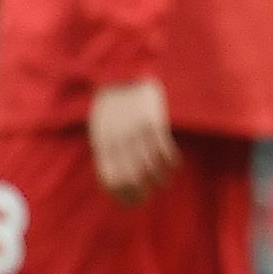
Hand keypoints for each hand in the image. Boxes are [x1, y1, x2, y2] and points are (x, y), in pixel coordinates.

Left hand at [88, 79, 179, 205]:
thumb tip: (115, 177)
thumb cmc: (110, 103)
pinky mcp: (153, 122)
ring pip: (150, 168)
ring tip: (162, 182)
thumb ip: (107, 150)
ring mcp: (135, 132)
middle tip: (147, 196)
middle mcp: (117, 140)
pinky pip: (164, 151)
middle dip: (140, 193)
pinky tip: (173, 165)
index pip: (111, 180)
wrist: (121, 72)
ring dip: (158, 180)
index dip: (122, 195)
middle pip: (131, 178)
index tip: (131, 201)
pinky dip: (170, 163)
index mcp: (102, 143)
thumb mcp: (100, 127)